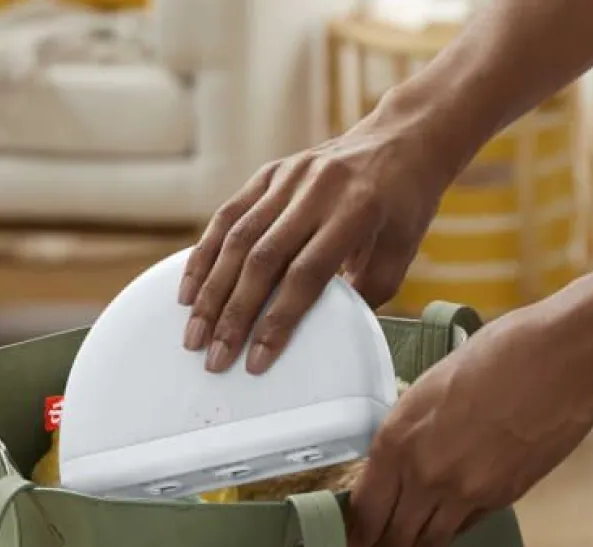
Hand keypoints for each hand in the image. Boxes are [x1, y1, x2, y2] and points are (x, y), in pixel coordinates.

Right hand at [178, 92, 453, 374]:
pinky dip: (204, 256)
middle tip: (214, 358)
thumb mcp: (400, 255)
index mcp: (357, 210)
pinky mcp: (269, 173)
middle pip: (262, 260)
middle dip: (234, 315)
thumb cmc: (404, 206)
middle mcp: (317, 189)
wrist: (402, 139)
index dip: (277, 321)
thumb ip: (362, 296)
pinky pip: (227, 216)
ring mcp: (288, 177)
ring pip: (236, 239)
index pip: (306, 275)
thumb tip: (319, 334)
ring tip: (192, 334)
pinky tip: (188, 290)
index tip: (256, 361)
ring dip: (210, 292)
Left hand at [346, 300, 592, 546]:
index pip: (362, 512)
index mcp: (396, 442)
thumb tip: (392, 468)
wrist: (560, 360)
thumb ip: (403, 436)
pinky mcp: (502, 497)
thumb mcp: (424, 391)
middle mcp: (426, 476)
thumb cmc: (491, 357)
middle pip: (389, 541)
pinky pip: (461, 530)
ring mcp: (467, 492)